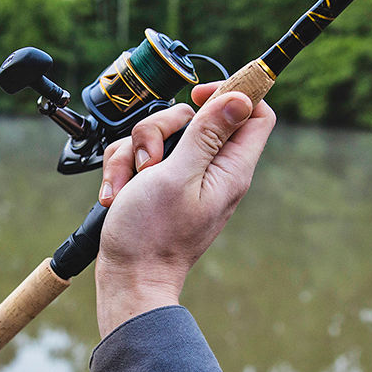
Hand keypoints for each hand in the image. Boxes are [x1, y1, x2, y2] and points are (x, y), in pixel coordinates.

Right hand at [94, 82, 275, 336]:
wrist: (127, 279)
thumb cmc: (152, 235)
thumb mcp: (178, 176)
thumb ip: (208, 134)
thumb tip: (242, 98)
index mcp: (230, 169)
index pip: (254, 113)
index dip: (231, 93)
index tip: (197, 95)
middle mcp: (210, 170)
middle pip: (194, 117)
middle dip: (161, 129)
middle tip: (152, 160)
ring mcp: (182, 178)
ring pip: (158, 135)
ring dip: (134, 153)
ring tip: (129, 186)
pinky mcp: (157, 184)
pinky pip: (138, 157)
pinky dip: (122, 171)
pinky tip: (117, 194)